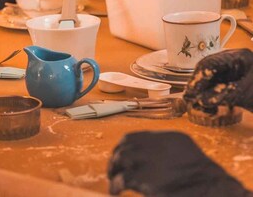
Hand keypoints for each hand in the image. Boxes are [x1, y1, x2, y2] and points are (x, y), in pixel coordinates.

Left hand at [108, 131, 247, 196]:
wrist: (215, 191)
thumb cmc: (205, 181)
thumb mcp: (188, 158)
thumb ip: (169, 154)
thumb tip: (151, 161)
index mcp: (169, 138)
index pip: (136, 137)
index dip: (124, 147)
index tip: (119, 156)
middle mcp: (157, 145)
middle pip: (126, 146)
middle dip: (116, 157)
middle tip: (112, 170)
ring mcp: (151, 160)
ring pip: (121, 158)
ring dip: (113, 169)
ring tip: (112, 181)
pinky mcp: (146, 178)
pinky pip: (122, 178)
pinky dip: (115, 184)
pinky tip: (115, 191)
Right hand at [183, 48, 252, 112]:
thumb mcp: (245, 94)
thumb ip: (221, 94)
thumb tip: (198, 98)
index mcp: (240, 57)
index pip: (211, 63)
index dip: (198, 77)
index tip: (190, 91)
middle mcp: (236, 60)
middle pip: (209, 68)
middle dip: (198, 84)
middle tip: (189, 98)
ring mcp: (237, 70)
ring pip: (212, 77)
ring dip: (203, 90)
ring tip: (198, 103)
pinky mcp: (237, 81)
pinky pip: (218, 85)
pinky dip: (211, 95)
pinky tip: (209, 105)